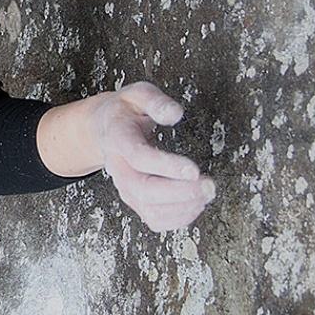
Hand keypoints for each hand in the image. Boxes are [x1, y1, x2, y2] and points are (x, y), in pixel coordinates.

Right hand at [91, 83, 216, 230]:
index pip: (139, 157)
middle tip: (209, 185)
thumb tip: (174, 113)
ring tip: (207, 193)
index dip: (166, 166)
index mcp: (117, 138)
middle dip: (181, 192)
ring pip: (150, 210)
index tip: (194, 169)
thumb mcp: (137, 93)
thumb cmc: (125, 111)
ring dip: (183, 207)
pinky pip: (155, 220)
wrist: (105, 129)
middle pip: (144, 190)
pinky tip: (196, 204)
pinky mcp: (136, 201)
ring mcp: (125, 187)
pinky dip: (179, 218)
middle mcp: (118, 168)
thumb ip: (156, 101)